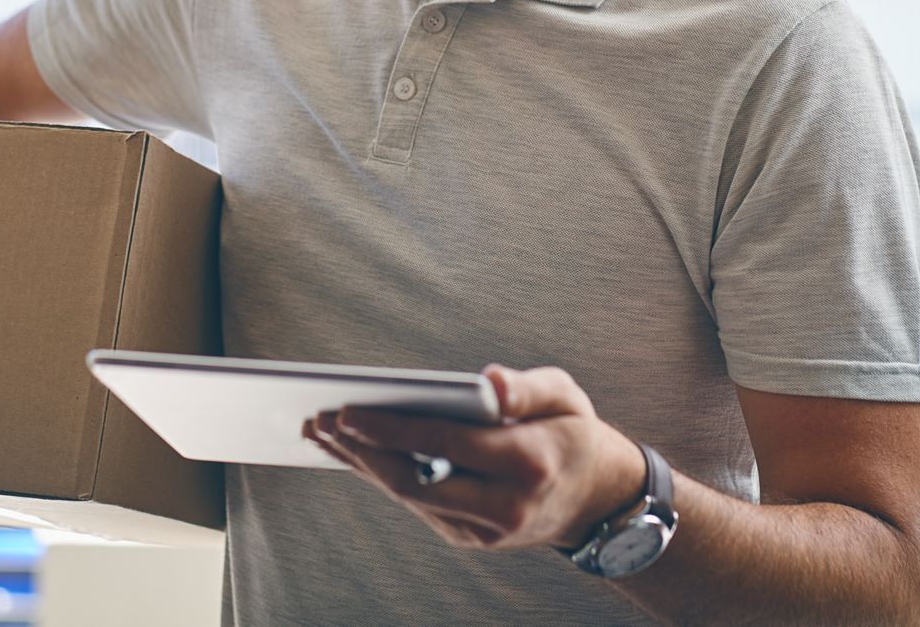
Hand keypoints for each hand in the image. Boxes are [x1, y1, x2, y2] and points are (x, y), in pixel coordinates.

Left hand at [303, 364, 647, 550]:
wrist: (599, 499)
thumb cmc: (573, 432)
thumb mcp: (565, 395)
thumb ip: (527, 387)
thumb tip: (488, 381)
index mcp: (529, 462)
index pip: (448, 443)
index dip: (394, 429)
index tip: (349, 410)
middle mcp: (506, 506)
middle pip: (418, 482)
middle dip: (364, 453)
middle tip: (320, 421)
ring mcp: (487, 530)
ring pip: (412, 498)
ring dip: (363, 467)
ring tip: (321, 433)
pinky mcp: (471, 537)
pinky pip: (418, 504)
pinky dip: (383, 478)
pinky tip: (354, 453)